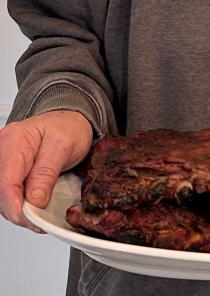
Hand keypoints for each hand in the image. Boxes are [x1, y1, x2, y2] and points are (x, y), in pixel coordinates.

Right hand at [0, 110, 92, 231]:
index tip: (31, 220)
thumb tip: (34, 201)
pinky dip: (21, 204)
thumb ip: (47, 173)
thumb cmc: (68, 127)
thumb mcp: (63, 146)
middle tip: (40, 221)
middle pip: (2, 193)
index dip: (16, 207)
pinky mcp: (10, 171)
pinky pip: (10, 193)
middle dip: (19, 212)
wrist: (70, 120)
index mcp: (15, 141)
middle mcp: (4, 151)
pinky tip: (34, 207)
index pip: (6, 183)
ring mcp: (5, 162)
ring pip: (4, 197)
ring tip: (40, 215)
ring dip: (20, 210)